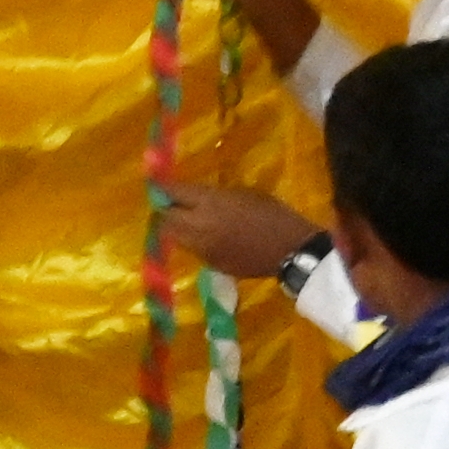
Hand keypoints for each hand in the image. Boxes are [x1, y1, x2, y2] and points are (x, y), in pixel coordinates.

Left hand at [160, 178, 322, 277]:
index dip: (163, 187)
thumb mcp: (243, 194)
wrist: (290, 250)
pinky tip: (206, 236)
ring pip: (175, 237)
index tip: (158, 184)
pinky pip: (192, 250)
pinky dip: (193, 241)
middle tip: (172, 205)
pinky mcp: (210, 264)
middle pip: (165, 219)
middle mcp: (200, 227)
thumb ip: (214, 195)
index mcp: (211, 203)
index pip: (174, 192)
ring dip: (177, 228)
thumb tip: (194, 196)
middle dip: (165, 211)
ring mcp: (203, 248)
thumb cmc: (273, 214)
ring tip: (187, 220)